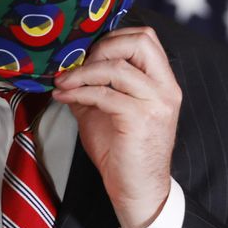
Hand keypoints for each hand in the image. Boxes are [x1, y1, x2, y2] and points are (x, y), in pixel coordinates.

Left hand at [52, 26, 180, 227]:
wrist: (136, 190)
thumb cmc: (122, 151)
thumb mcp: (106, 108)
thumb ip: (94, 83)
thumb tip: (66, 64)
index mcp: (162, 81)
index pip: (145, 37)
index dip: (112, 37)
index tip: (86, 53)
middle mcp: (165, 88)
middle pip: (139, 42)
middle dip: (101, 47)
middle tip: (76, 65)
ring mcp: (156, 103)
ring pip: (116, 67)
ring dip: (81, 72)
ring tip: (62, 82)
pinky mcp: (140, 119)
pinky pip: (104, 94)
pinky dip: (79, 92)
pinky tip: (64, 97)